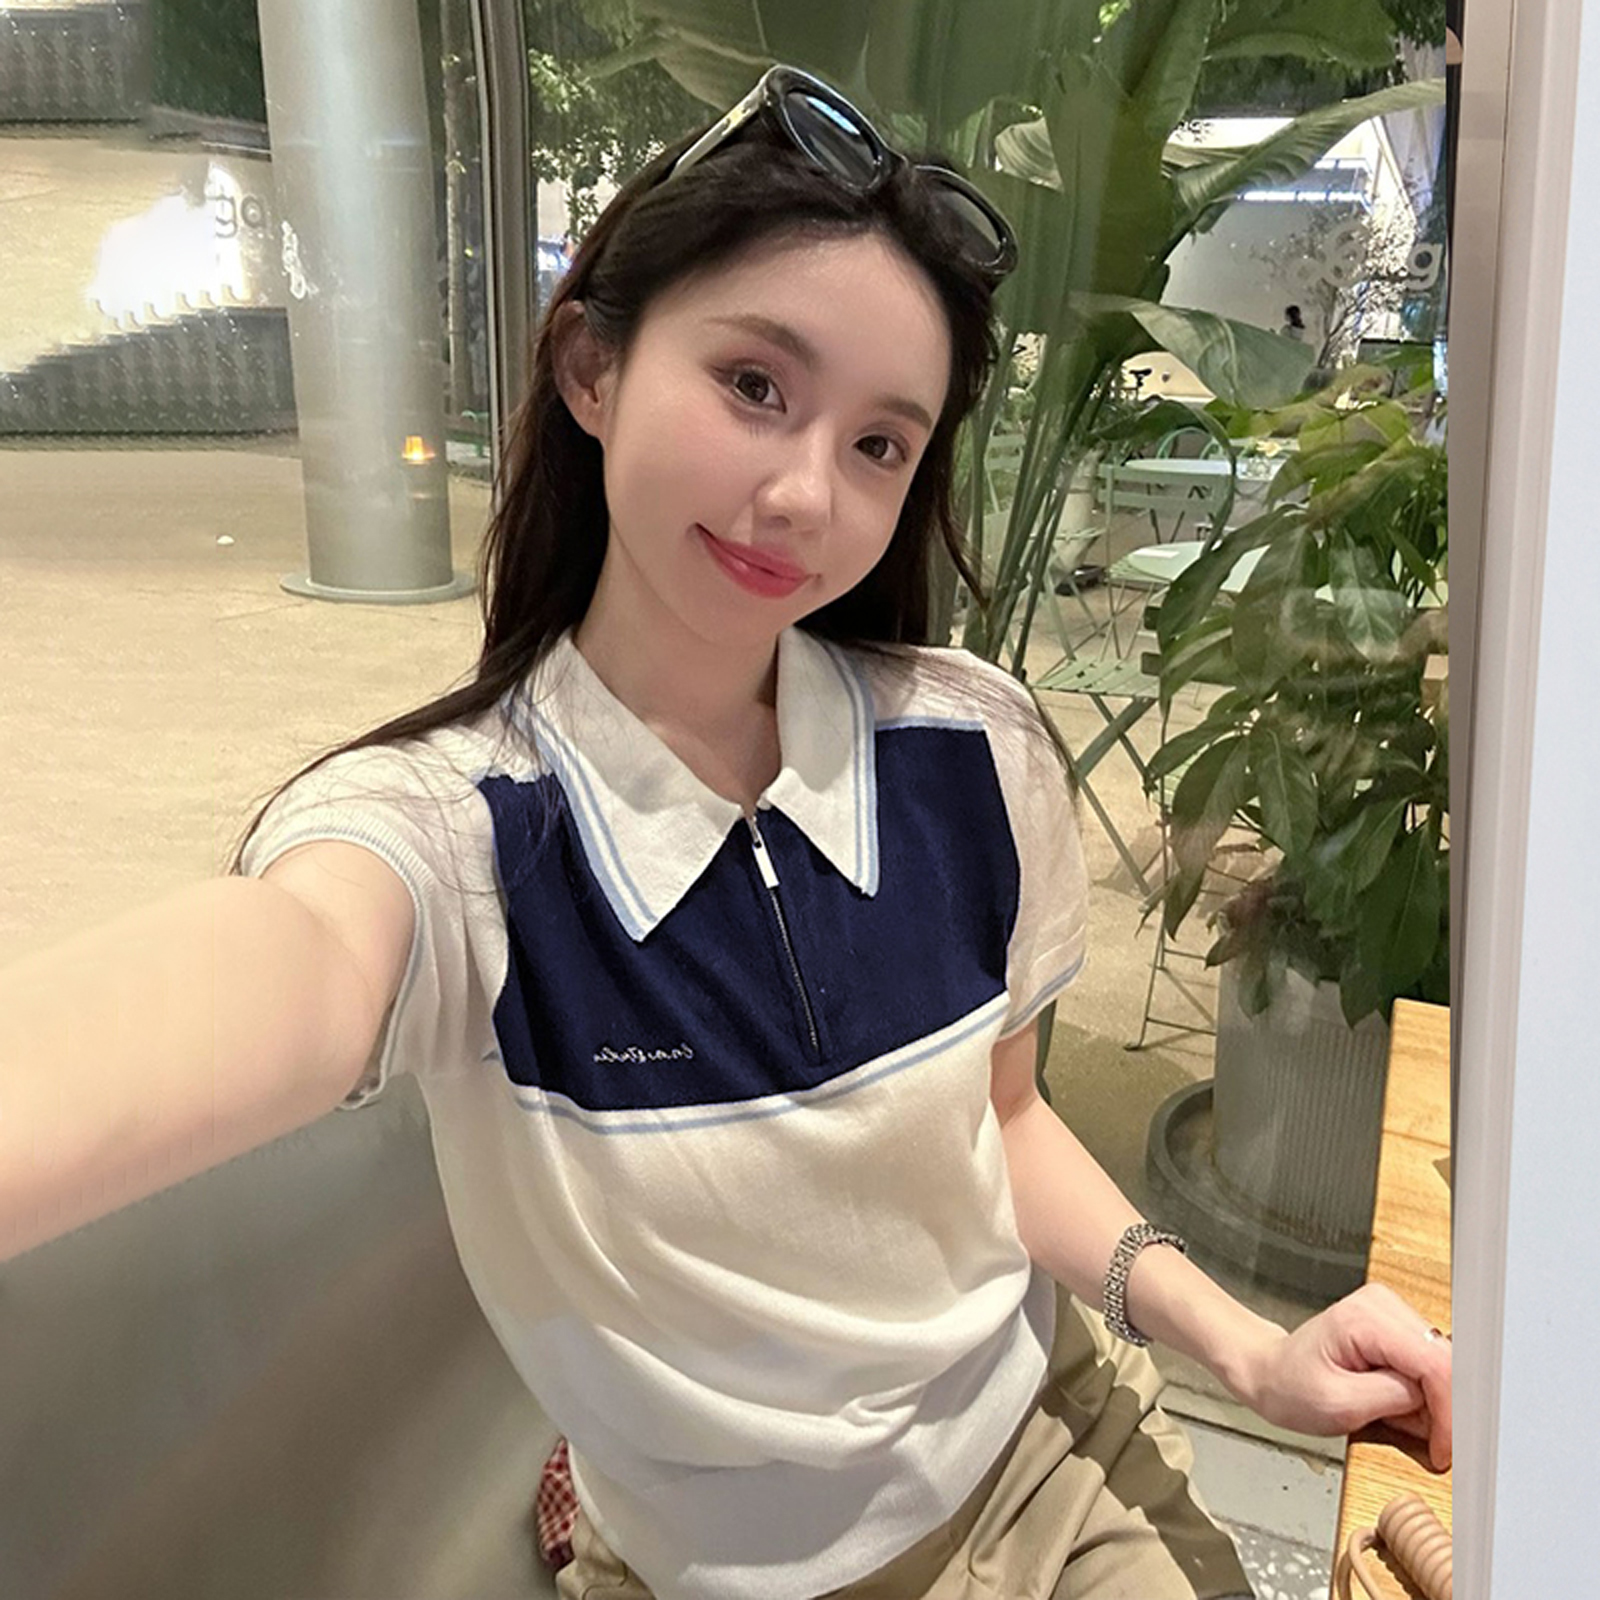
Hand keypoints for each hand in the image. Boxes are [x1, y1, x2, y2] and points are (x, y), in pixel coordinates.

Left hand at [1237, 1283, 1451, 1470]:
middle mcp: (1384, 1306)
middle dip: (1440, 1412)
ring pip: (1444, 1372)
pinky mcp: (1399, 1331)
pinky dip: (1421, 1400)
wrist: (1273, 1374)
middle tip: (1414, 1438)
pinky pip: (1431, 1372)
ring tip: (1391, 1417)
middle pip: (1447, 1367)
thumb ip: (1396, 1398)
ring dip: (1430, 1408)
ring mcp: (1394, 1315)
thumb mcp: (1339, 1404)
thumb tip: (1440, 1400)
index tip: (1444, 1449)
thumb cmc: (1292, 1387)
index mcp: (1366, 1318)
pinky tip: (1393, 1406)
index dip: (1450, 1413)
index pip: (1437, 1363)